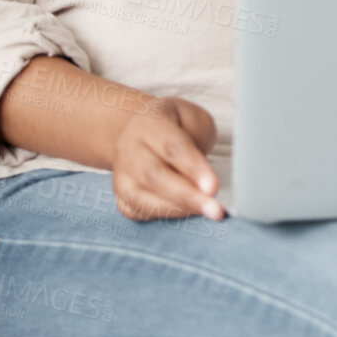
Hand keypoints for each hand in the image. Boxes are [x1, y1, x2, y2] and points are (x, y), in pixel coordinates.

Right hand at [110, 96, 224, 222]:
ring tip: (207, 214)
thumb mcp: (194, 119)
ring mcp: (122, 174)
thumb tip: (207, 177)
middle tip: (215, 209)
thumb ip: (200, 140)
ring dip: (178, 210)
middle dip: (187, 196)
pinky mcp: (121, 196)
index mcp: (148, 122)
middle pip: (154, 176)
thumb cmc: (174, 126)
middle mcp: (129, 148)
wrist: (137, 132)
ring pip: (142, 198)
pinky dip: (165, 218)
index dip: (193, 168)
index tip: (213, 187)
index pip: (171, 147)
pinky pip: (139, 212)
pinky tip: (188, 217)